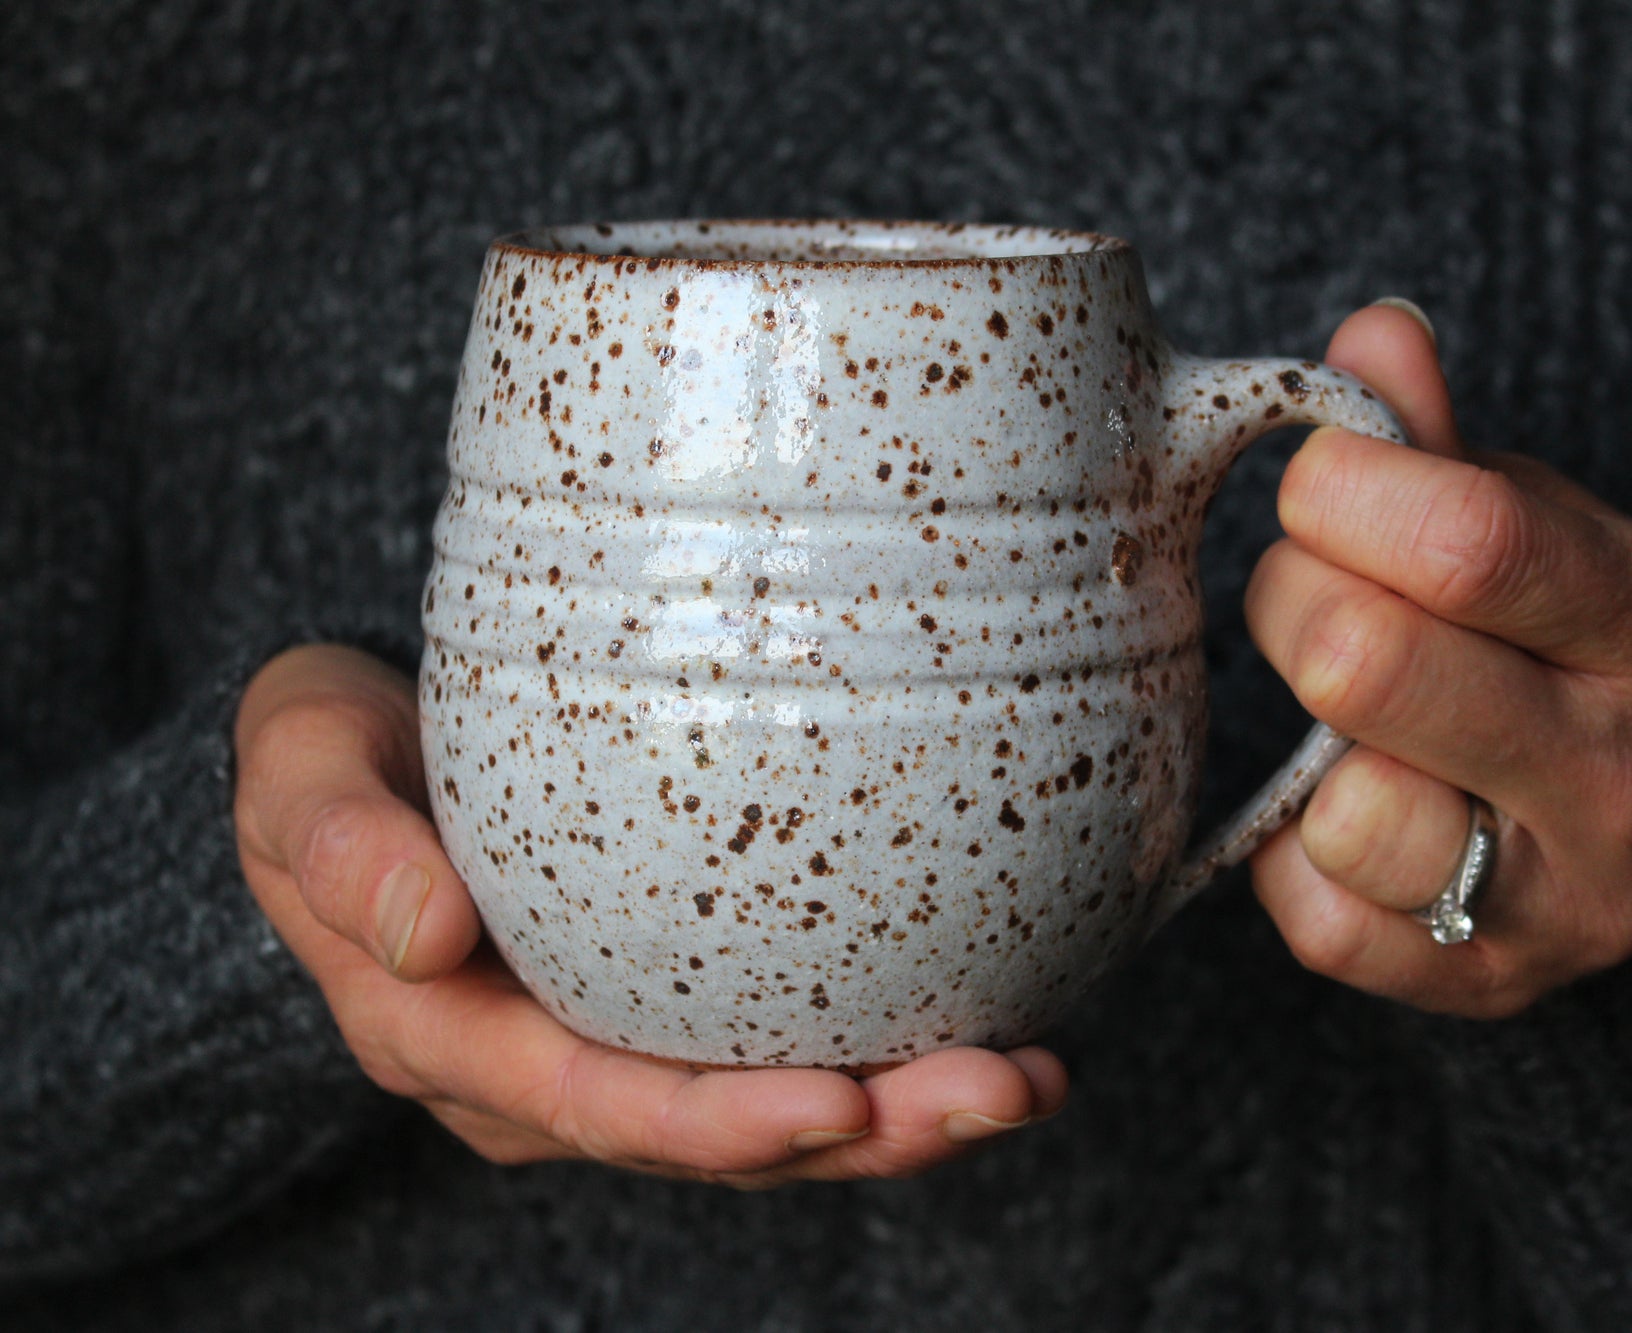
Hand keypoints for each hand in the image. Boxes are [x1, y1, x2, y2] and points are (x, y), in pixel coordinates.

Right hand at [233, 645, 1064, 1185]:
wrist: (367, 760)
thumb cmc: (335, 755)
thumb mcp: (299, 765)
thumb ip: (336, 843)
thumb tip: (424, 936)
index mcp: (453, 1043)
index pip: (593, 1106)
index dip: (715, 1126)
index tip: (838, 1104)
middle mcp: (548, 1077)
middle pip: (714, 1141)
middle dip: (864, 1136)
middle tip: (1000, 1092)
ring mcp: (621, 1051)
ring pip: (772, 1118)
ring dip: (909, 1116)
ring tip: (1035, 1079)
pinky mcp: (680, 1011)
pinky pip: (790, 1051)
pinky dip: (894, 1051)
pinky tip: (1003, 1020)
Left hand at [1244, 302, 1631, 1017]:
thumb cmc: (1551, 645)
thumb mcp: (1530, 526)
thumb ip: (1437, 440)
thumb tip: (1373, 332)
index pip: (1466, 541)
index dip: (1338, 496)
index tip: (1321, 492)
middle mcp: (1624, 770)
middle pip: (1364, 663)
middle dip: (1293, 609)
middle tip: (1312, 606)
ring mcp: (1560, 898)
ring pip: (1344, 810)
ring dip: (1307, 750)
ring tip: (1351, 725)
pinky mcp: (1476, 985)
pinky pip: (1311, 912)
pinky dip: (1295, 858)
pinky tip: (1349, 815)